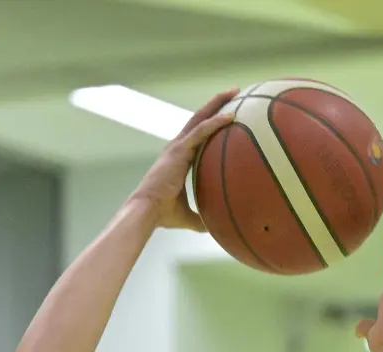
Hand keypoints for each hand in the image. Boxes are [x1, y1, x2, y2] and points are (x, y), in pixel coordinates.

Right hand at [130, 88, 238, 230]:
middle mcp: (176, 147)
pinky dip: (215, 122)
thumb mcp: (185, 216)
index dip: (210, 122)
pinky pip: (201, 132)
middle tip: (234, 93)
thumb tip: (212, 228)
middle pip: (199, 119)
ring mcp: (177, 147)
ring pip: (200, 118)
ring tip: (235, 92)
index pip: (196, 134)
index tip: (226, 113)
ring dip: (218, 104)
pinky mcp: (178, 151)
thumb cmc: (162, 214)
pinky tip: (231, 116)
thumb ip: (199, 219)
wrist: (146, 212)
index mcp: (177, 158)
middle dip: (216, 104)